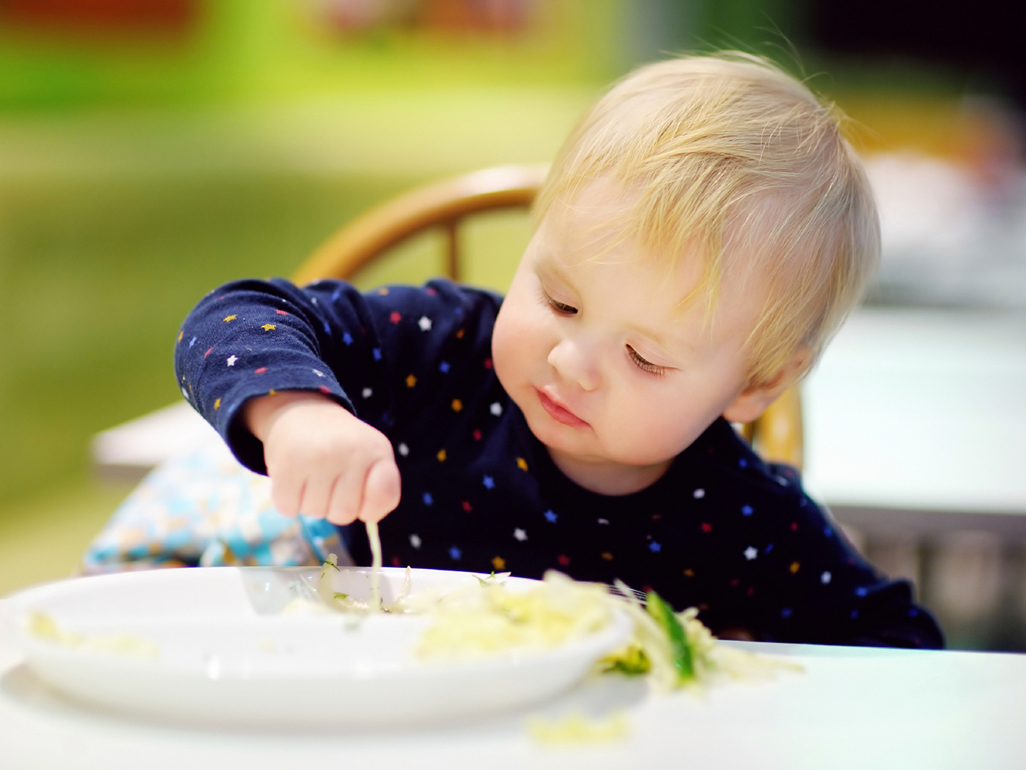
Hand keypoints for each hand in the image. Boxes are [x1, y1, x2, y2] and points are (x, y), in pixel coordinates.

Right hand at [244, 391, 400, 524]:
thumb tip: (370, 520)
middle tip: (331, 481)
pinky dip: (288, 500)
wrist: (303, 411)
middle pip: (345, 514)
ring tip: (312, 475)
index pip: (384, 497)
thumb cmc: (343, 445)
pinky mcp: (288, 463)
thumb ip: (380, 491)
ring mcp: (319, 456)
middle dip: (335, 506)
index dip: (370, 508)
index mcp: (378, 450)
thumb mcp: (372, 457)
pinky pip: (288, 507)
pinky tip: (295, 478)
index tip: (360, 493)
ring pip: (315, 512)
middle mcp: (351, 451)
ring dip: (310, 502)